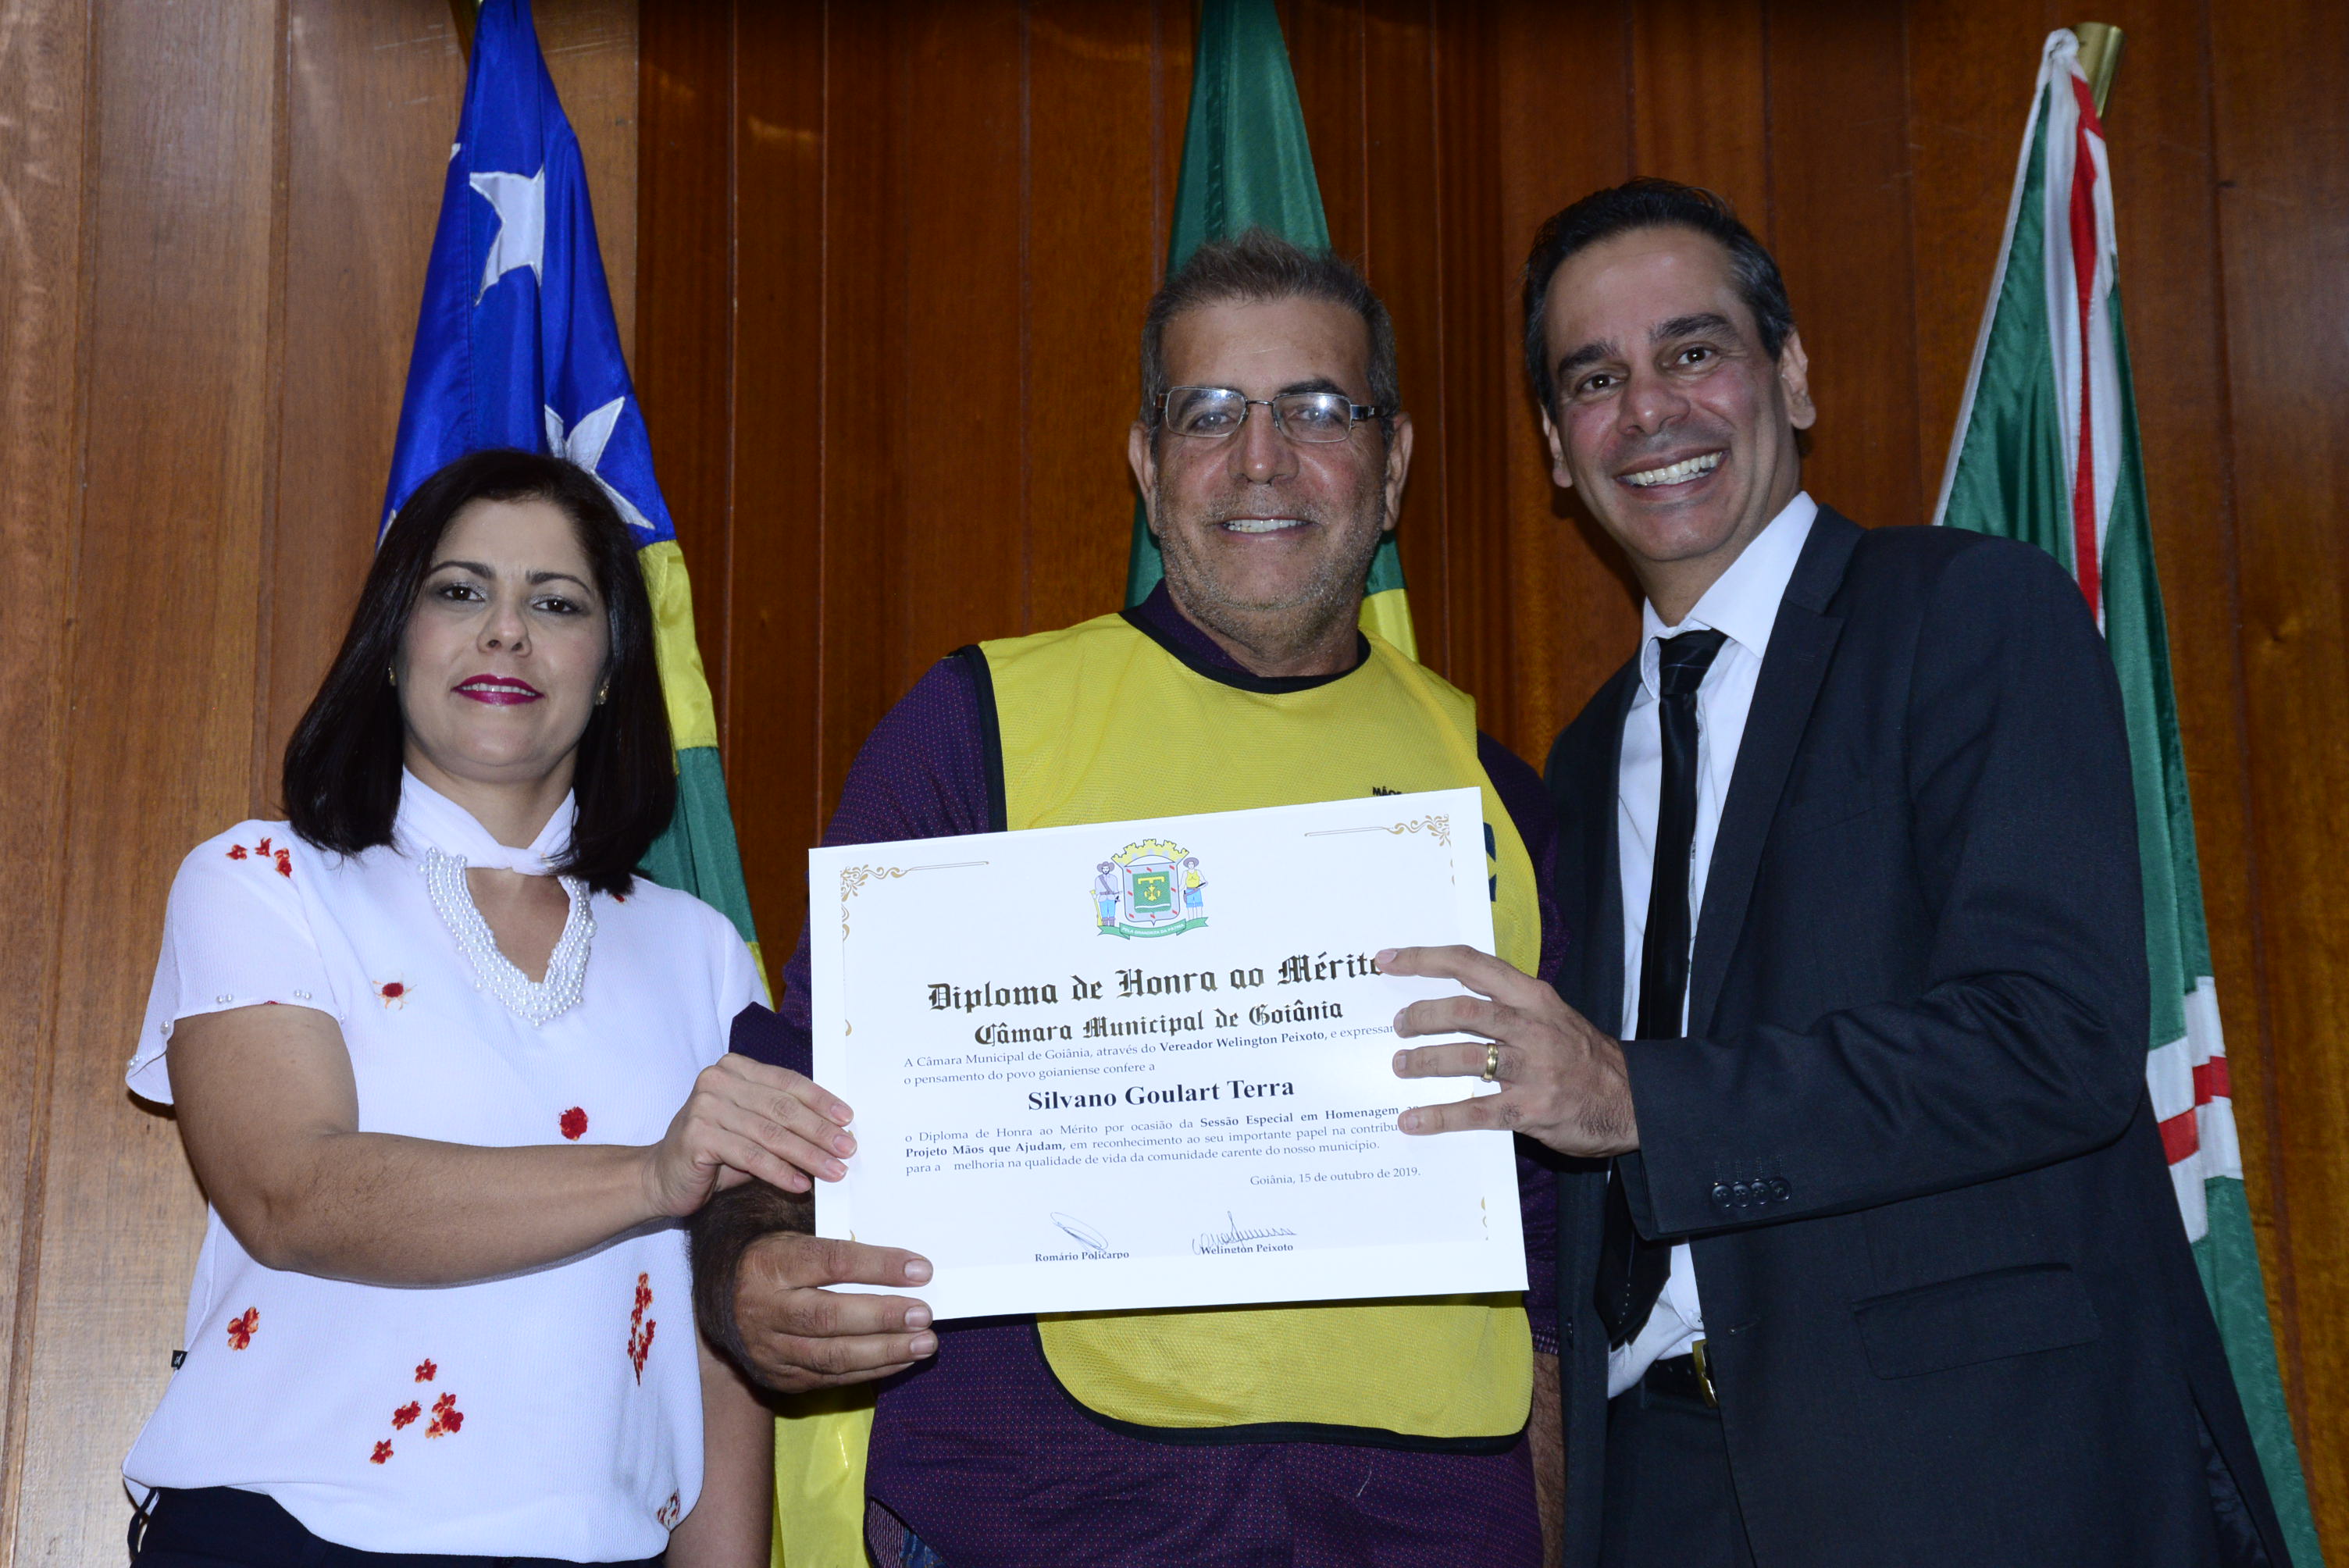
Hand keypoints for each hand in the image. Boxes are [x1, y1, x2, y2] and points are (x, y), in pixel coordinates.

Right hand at [643, 1057, 856, 1217]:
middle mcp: (717, 1080)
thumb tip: (835, 1132)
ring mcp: (705, 1106)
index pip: (788, 1082)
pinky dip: (779, 1172)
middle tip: (847, 1150)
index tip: (848, 1119)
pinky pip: (750, 1156)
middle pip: (782, 1107)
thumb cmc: (714, 1152)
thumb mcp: (752, 1128)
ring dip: (807, 1155)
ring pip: (770, 1133)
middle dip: (820, 1131)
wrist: (660, 1177)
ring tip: (833, 1171)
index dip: (821, 1101)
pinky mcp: (697, 1136)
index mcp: (735, 1068)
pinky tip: (800, 1185)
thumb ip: (784, 1121)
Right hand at [732, 1233, 936, 1392]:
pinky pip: (830, 1378)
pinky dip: (871, 1370)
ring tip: (924, 1343)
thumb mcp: (795, 1239)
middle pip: (829, 1316)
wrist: (723, 1301)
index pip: (831, 1262)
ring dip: (885, 1352)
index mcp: (772, 1264)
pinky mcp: (779, 1378)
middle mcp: (766, 1309)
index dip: (878, 1266)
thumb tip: (903, 1261)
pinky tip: (902, 1359)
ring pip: (831, 1356)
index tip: (920, 1270)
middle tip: (923, 1314)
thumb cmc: (776, 1263)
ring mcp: (769, 1349)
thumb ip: (840, 1245)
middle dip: (883, 1317)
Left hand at [1380, 944, 1638, 1157]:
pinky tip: (1413, 1120)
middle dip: (1422, 1015)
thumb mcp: (1551, 1016)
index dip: (1426, 959)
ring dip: (1426, 1061)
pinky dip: (1440, 1116)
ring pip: (1468, 1057)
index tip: (1389, 958)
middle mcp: (1532, 1027)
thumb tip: (1449, 1006)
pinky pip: (1477, 1112)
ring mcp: (1534, 1069)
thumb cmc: (1584, 1057)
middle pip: (1465, 1011)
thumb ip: (1508, 1007)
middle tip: (1398, 1025)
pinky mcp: (1532, 1109)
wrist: (1633, 1101)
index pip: (1473, 964)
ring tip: (1400, 1066)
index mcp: (1534, 997)